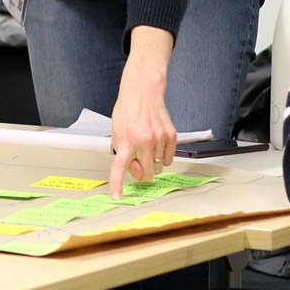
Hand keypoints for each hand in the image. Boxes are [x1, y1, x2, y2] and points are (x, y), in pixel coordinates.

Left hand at [110, 34, 175, 198]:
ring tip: (147, 146)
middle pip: (147, 174)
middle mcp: (144, 141)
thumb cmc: (127, 113)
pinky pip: (169, 158)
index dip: (117, 184)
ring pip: (159, 167)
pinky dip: (164, 157)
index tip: (117, 196)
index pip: (120, 167)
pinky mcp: (172, 136)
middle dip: (143, 173)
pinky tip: (157, 145)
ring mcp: (159, 139)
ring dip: (153, 162)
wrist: (142, 93)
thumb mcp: (117, 133)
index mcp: (126, 141)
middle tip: (139, 164)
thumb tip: (137, 173)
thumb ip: (124, 153)